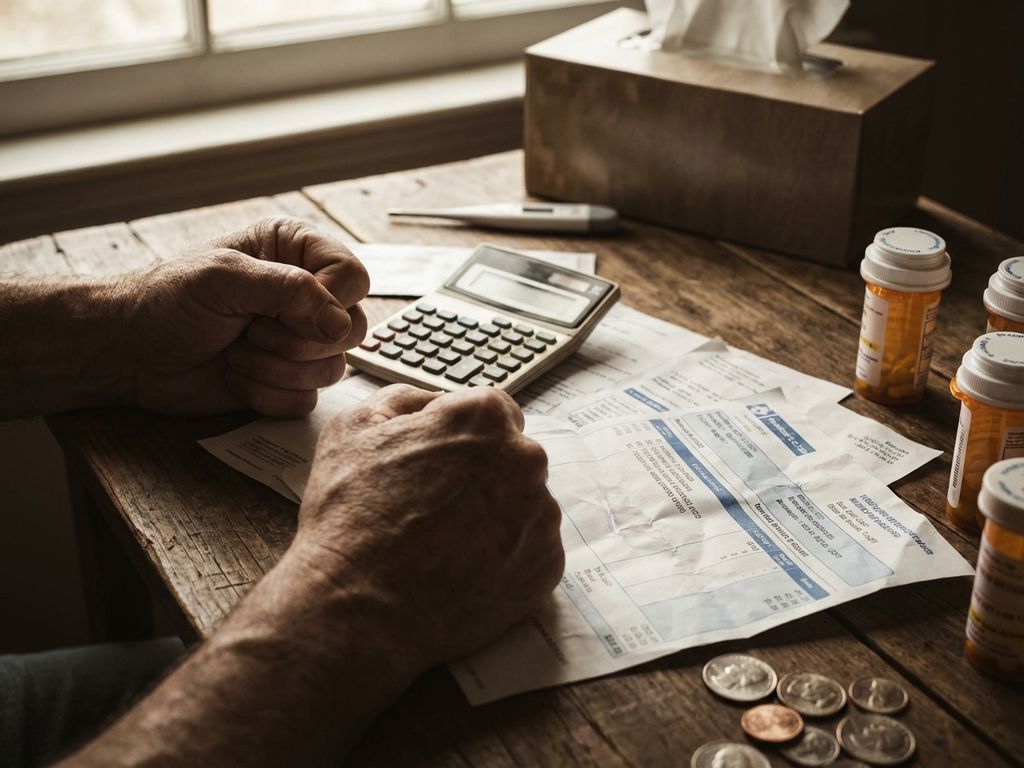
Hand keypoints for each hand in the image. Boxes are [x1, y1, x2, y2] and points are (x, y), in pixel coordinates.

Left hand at [120, 217, 368, 416]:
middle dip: (295, 341)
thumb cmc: (168, 300)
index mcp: (298, 253)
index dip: (330, 302)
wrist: (130, 352)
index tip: (287, 311)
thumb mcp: (224, 278)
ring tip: (235, 352)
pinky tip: (234, 376)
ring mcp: (301, 343)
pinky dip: (266, 395)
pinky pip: (307, 401)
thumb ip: (289, 290)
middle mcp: (308, 296)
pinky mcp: (289, 383)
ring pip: (333, 368)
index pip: (353, 278)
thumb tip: (341, 324)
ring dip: (276, 369)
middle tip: (249, 331)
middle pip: (354, 329)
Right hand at [295, 384, 564, 667]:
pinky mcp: (547, 566)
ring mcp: (541, 516)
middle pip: (511, 457)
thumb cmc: (350, 515)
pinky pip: (531, 550)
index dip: (460, 434)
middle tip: (435, 505)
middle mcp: (526, 460)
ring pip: (524, 504)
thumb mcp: (355, 426)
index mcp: (484, 417)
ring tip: (445, 544)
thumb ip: (405, 398)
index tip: (437, 460)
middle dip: (481, 474)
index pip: (492, 409)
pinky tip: (463, 570)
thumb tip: (430, 401)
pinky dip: (505, 557)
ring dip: (495, 515)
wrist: (359, 608)